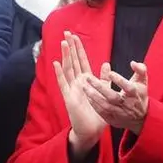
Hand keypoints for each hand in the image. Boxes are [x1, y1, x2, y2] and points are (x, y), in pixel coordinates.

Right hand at [53, 32, 106, 156]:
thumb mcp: (105, 92)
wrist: (92, 130)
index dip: (78, 48)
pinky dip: (59, 74)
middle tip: (66, 33)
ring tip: (63, 43)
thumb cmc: (97, 113)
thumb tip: (106, 63)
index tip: (75, 35)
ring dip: (66, 56)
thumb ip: (105, 78)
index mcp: (87, 80)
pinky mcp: (69, 97)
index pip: (81, 60)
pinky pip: (63, 84)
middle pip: (73, 61)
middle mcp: (78, 82)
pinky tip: (56, 63)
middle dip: (70, 47)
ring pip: (68, 69)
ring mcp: (72, 89)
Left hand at [82, 61, 149, 135]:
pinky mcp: (113, 119)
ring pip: (105, 105)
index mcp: (135, 94)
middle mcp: (128, 105)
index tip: (110, 73)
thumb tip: (132, 62)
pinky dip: (94, 104)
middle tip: (89, 78)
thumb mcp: (142, 82)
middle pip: (113, 97)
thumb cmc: (139, 95)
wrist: (141, 118)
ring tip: (84, 87)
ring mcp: (120, 113)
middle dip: (100, 87)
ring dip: (94, 96)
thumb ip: (140, 70)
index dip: (120, 80)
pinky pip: (102, 112)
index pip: (128, 88)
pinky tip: (87, 96)